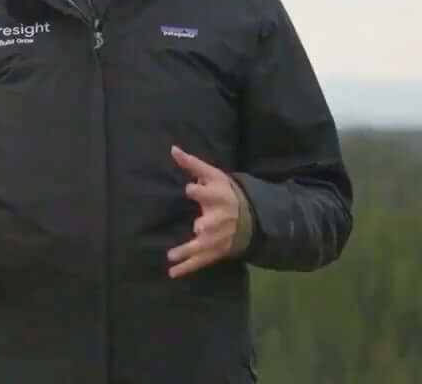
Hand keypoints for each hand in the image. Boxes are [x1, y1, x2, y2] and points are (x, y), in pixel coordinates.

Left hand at [166, 145, 246, 278]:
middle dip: (207, 225)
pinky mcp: (215, 251)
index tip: (190, 188)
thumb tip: (172, 149)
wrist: (249, 216)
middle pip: (211, 223)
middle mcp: (219, 219)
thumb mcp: (212, 175)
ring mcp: (217, 238)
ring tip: (172, 255)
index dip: (199, 191)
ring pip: (203, 246)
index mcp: (218, 197)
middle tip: (199, 227)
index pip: (208, 194)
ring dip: (189, 251)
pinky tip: (172, 273)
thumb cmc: (225, 191)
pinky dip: (187, 268)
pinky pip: (200, 261)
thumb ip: (192, 164)